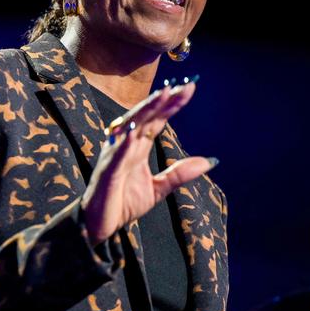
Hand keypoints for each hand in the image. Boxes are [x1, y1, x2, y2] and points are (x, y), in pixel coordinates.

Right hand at [81, 81, 216, 245]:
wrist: (99, 225)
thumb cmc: (123, 202)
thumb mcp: (158, 189)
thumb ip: (180, 173)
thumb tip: (210, 161)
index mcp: (138, 146)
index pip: (157, 119)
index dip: (172, 103)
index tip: (190, 86)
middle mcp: (125, 145)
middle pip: (146, 116)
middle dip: (162, 100)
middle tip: (181, 85)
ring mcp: (114, 156)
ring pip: (130, 126)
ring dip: (145, 111)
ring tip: (161, 96)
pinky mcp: (107, 172)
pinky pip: (116, 155)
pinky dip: (123, 142)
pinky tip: (132, 131)